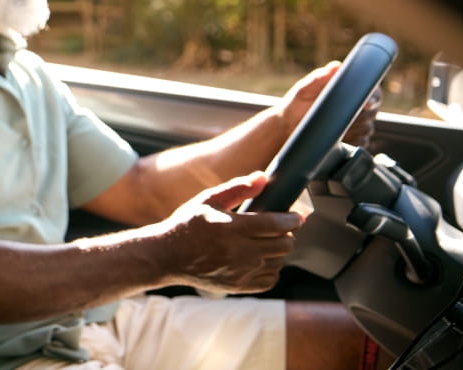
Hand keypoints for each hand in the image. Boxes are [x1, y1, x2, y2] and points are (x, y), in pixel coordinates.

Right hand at [158, 173, 302, 293]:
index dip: (292, 219)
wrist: (166, 257)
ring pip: (279, 262)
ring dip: (277, 251)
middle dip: (286, 234)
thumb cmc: (187, 224)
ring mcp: (239, 272)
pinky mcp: (239, 286)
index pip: (276, 225)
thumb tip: (262, 177)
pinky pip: (270, 279)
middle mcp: (238, 252)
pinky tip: (258, 259)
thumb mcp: (207, 200)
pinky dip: (270, 269)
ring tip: (265, 242)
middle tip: (278, 228)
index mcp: (230, 228)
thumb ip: (237, 188)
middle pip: (284, 245)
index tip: (296, 216)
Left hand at [278, 61, 380, 148]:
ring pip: (368, 128)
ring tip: (336, 127)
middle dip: (363, 115)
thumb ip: (319, 78)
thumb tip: (335, 67)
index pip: (373, 91)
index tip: (368, 104)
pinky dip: (354, 141)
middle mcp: (355, 107)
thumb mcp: (304, 90)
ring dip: (356, 129)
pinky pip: (363, 142)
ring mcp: (354, 124)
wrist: (286, 128)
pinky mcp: (352, 139)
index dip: (374, 97)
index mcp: (348, 90)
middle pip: (373, 112)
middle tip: (345, 117)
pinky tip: (339, 139)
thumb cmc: (295, 104)